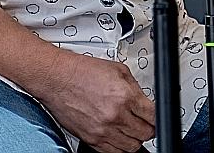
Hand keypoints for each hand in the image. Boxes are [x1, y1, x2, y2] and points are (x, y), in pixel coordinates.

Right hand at [35, 49, 155, 152]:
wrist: (57, 78)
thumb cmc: (82, 71)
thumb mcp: (117, 69)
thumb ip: (135, 88)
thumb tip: (145, 102)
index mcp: (124, 96)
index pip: (154, 116)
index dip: (157, 117)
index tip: (155, 117)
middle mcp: (115, 116)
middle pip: (145, 134)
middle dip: (147, 128)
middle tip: (143, 122)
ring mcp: (103, 130)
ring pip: (132, 148)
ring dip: (134, 139)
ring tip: (129, 128)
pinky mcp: (92, 140)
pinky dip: (119, 146)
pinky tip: (117, 135)